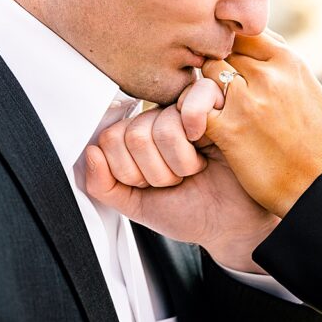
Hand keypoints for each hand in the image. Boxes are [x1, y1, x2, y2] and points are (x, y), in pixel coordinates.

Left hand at [85, 94, 277, 272]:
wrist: (232, 226)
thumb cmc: (189, 211)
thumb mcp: (135, 205)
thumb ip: (103, 186)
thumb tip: (90, 153)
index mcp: (136, 136)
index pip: (110, 140)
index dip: (131, 173)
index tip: (152, 185)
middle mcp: (158, 117)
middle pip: (134, 136)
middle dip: (157, 172)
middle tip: (178, 178)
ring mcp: (185, 108)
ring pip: (161, 126)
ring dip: (181, 162)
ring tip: (196, 167)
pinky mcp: (217, 102)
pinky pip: (194, 96)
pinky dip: (198, 123)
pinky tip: (206, 141)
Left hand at [201, 29, 321, 217]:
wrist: (316, 187)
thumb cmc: (312, 140)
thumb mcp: (306, 89)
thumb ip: (278, 63)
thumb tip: (252, 38)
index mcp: (289, 62)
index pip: (244, 33)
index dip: (230, 46)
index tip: (226, 63)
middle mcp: (269, 75)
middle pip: (221, 50)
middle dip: (215, 68)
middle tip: (212, 89)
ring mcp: (248, 101)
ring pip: (205, 73)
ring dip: (202, 89)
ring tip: (208, 107)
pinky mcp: (229, 128)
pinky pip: (194, 105)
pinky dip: (192, 115)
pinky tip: (200, 129)